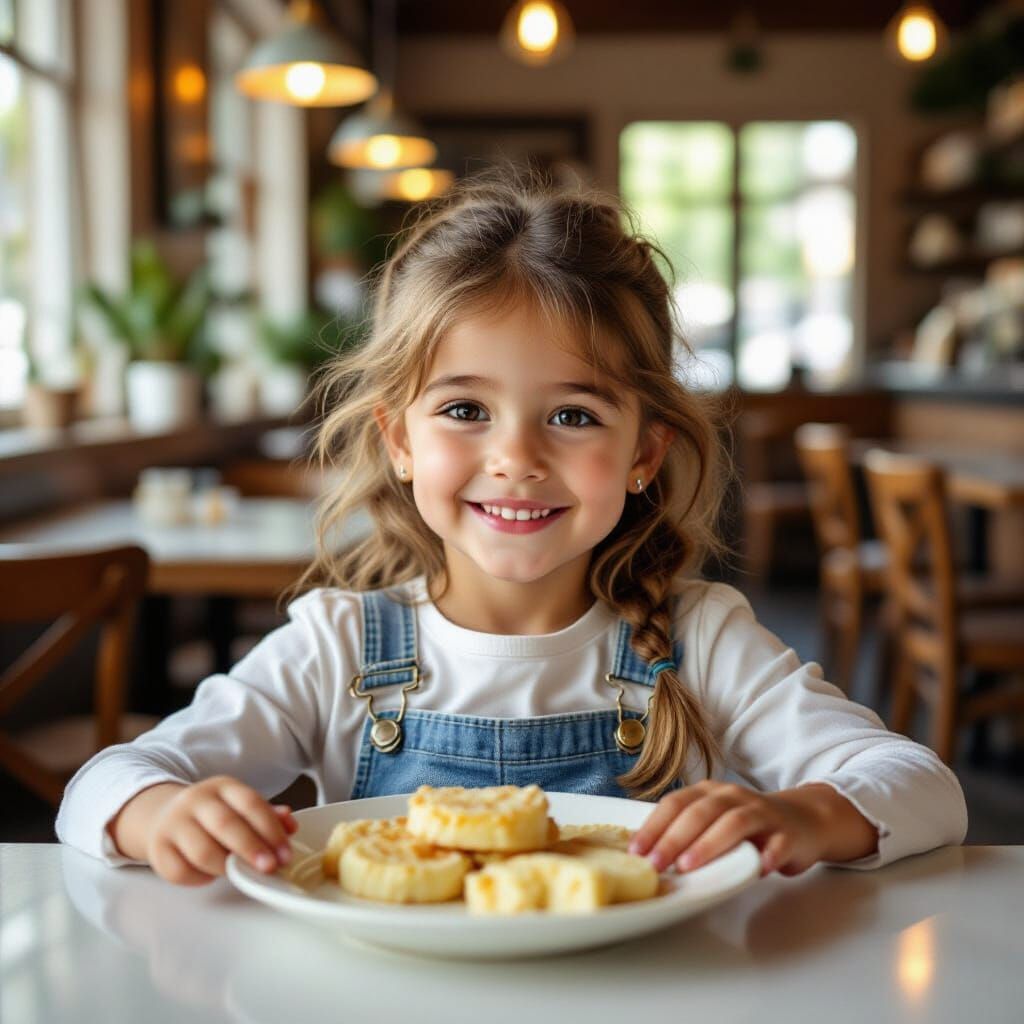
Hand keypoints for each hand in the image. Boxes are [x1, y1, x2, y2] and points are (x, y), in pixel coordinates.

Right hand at [145, 776, 298, 886]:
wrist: (163, 816)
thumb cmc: (214, 816)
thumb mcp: (240, 807)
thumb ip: (266, 816)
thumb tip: (291, 826)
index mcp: (222, 787)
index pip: (249, 802)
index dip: (270, 829)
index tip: (285, 853)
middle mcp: (195, 801)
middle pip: (225, 824)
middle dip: (251, 848)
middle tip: (270, 867)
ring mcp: (173, 825)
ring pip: (202, 850)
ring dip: (226, 867)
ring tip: (240, 873)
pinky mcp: (158, 851)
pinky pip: (181, 871)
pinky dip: (201, 878)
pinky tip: (212, 876)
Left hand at [628, 781, 831, 877]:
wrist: (802, 821)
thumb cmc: (748, 827)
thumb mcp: (713, 822)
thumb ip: (687, 832)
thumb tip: (646, 853)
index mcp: (709, 793)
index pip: (675, 804)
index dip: (654, 826)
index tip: (636, 850)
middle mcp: (733, 796)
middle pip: (700, 812)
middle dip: (674, 838)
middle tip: (656, 863)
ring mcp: (761, 812)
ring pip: (733, 822)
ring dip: (709, 844)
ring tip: (690, 866)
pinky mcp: (787, 833)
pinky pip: (777, 843)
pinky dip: (767, 855)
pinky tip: (757, 869)